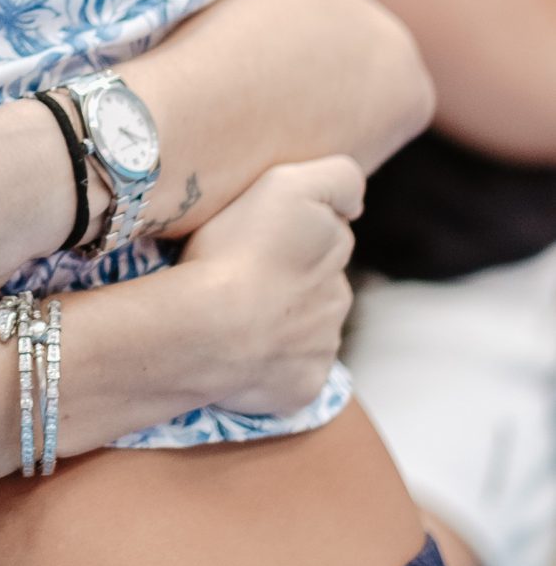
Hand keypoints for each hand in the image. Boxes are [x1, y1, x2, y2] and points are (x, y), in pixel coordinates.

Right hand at [177, 155, 360, 416]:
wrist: (208, 329)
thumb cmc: (238, 251)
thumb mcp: (288, 184)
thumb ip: (339, 179)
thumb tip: (358, 205)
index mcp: (333, 248)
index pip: (324, 233)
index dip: (291, 233)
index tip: (258, 238)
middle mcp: (338, 297)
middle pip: (317, 284)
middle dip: (289, 281)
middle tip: (240, 279)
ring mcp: (322, 346)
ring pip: (305, 329)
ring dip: (279, 323)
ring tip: (231, 318)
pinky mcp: (304, 387)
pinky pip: (290, 373)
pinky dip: (270, 365)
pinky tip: (238, 354)